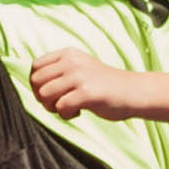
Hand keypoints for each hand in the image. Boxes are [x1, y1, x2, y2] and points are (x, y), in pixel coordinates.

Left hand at [25, 46, 144, 120]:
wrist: (133, 91)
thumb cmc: (104, 85)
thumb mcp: (81, 67)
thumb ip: (59, 70)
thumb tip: (34, 85)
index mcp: (68, 54)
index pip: (35, 66)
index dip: (38, 84)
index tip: (52, 94)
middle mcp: (72, 62)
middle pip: (36, 81)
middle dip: (42, 97)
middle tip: (58, 103)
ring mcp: (79, 76)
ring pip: (44, 94)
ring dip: (53, 107)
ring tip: (68, 108)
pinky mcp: (86, 92)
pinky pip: (61, 107)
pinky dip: (66, 115)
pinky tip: (79, 112)